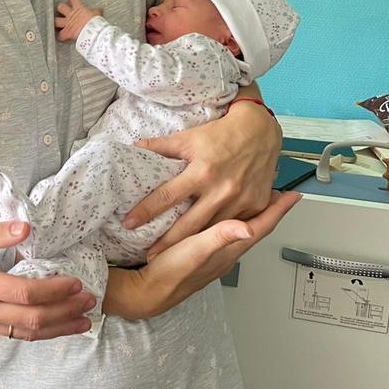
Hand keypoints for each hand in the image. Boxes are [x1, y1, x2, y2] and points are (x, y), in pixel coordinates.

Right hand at [0, 221, 95, 340]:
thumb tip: (26, 229)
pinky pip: (16, 334)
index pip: (26, 293)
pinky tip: (57, 327)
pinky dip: (40, 333)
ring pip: (27, 333)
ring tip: (83, 322)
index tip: (76, 282)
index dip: (55, 290)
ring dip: (59, 328)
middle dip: (65, 311)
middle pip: (33, 318)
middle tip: (90, 301)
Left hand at [54, 0, 101, 41]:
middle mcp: (71, 15)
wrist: (93, 32)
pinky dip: (60, 37)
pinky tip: (59, 37)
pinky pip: (60, 35)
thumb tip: (100, 9)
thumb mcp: (97, 15)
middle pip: (61, 7)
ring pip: (56, 21)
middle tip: (60, 9)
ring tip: (54, 23)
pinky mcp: (67, 32)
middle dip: (60, 8)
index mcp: (79, 8)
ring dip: (55, 22)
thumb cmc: (95, 22)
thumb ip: (96, 12)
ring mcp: (67, 24)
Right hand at [103, 191, 300, 318]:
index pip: (261, 226)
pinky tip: (223, 214)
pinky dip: (232, 219)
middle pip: (256, 227)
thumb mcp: (196, 252)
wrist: (150, 291)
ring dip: (252, 214)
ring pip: (242, 230)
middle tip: (279, 191)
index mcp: (229, 249)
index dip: (278, 210)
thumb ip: (220, 238)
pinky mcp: (202, 253)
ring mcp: (216, 254)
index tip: (293, 195)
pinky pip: (226, 232)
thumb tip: (248, 227)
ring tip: (257, 198)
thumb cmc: (172, 273)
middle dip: (269, 209)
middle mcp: (227, 252)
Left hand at [125, 99, 281, 257]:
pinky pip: (236, 228)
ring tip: (172, 257)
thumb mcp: (188, 137)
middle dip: (166, 243)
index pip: (166, 196)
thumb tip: (134, 147)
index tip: (130, 223)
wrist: (259, 131)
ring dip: (193, 245)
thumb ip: (160, 146)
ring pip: (212, 231)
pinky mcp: (256, 205)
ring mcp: (241, 200)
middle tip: (148, 255)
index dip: (146, 211)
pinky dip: (221, 237)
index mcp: (202, 172)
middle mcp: (221, 189)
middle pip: (188, 225)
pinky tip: (205, 246)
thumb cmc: (222, 134)